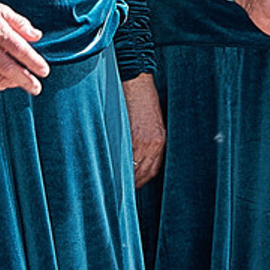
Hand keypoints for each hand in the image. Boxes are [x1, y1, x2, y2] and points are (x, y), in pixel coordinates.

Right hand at [0, 0, 49, 92]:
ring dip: (12, 83)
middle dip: (25, 80)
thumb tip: (37, 36)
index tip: (44, 71)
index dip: (33, 62)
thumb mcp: (2, 11)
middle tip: (37, 88)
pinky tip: (6, 80)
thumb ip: (20, 24)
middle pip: (9, 69)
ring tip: (22, 81)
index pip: (19, 50)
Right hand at [122, 71, 165, 185]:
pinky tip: (109, 168)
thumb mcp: (151, 122)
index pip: (152, 170)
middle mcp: (154, 143)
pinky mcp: (130, 134)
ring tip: (113, 182)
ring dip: (124, 177)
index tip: (132, 185)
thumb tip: (135, 156)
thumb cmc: (142, 98)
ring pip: (133, 168)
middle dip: (132, 183)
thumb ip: (146, 140)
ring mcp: (142, 140)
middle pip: (143, 173)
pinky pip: (123, 156)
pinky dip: (117, 165)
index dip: (141, 180)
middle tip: (121, 189)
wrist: (136, 80)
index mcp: (160, 140)